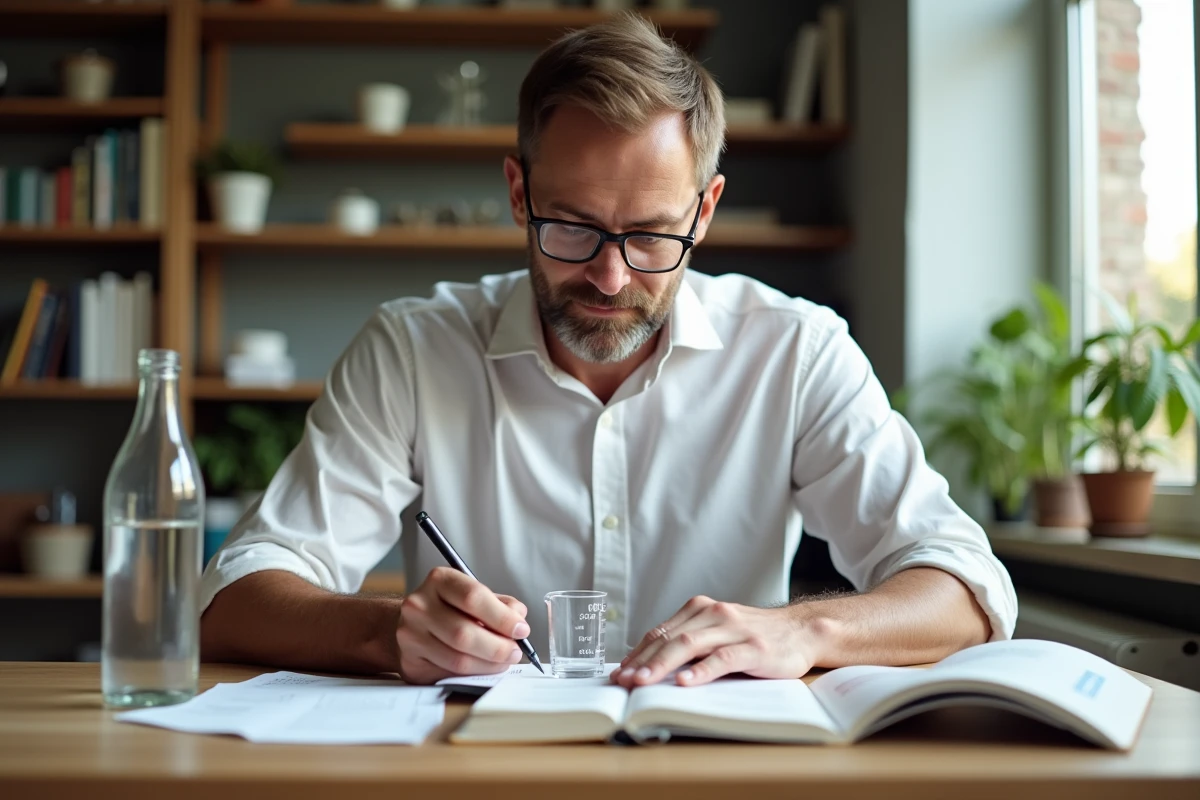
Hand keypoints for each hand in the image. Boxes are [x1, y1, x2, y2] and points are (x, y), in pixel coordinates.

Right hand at [395, 566, 529, 684]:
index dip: (502, 617)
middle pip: (464, 633)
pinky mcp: (410, 662)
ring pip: (458, 659)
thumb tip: (518, 617)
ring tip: (503, 661)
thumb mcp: (472, 595)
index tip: (521, 629)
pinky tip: (483, 667)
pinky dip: (473, 673)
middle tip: (515, 652)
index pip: (473, 597)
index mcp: (439, 580)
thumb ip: (498, 604)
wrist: (411, 623)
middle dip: (498, 647)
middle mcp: (419, 605)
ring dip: (489, 664)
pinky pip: (449, 673)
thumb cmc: (448, 608)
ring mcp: (410, 635)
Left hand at [611, 596, 826, 687]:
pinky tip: (685, 682)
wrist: (801, 631)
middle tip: (623, 682)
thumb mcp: (718, 634)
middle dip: (642, 662)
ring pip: (690, 645)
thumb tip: (650, 668)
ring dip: (662, 666)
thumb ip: (690, 644)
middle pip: (669, 638)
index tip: (618, 673)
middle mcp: (714, 614)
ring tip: (643, 683)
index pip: (659, 632)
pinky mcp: (754, 647)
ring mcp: (734, 629)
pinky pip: (723, 658)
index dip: (636, 653)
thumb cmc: (754, 637)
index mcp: (700, 610)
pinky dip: (701, 670)